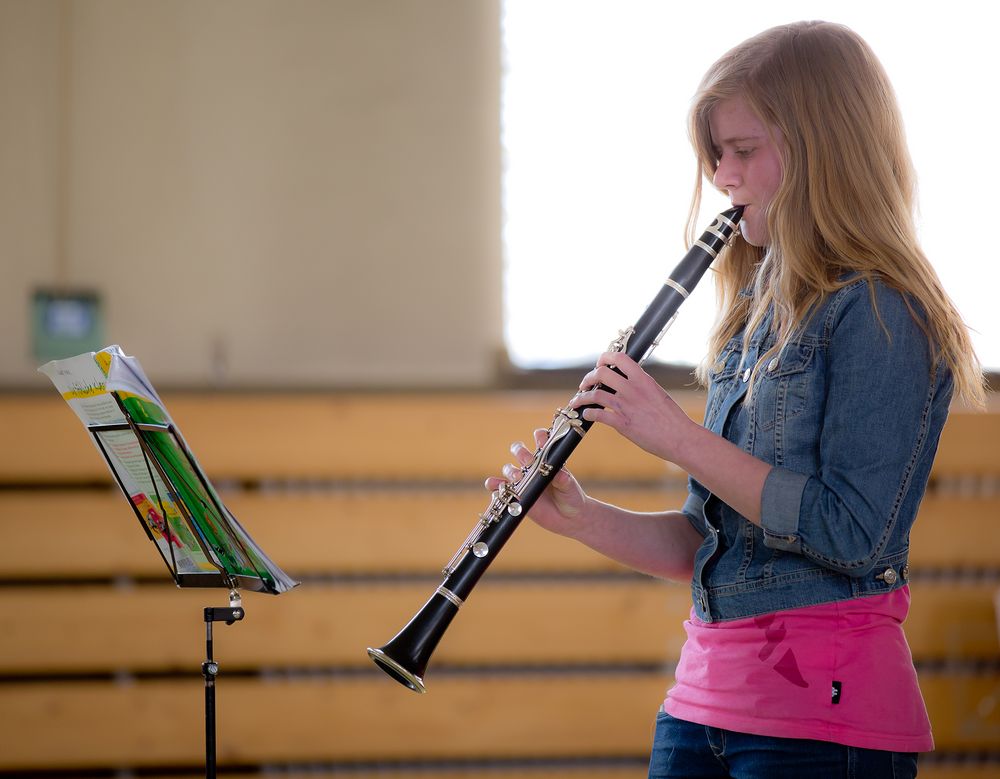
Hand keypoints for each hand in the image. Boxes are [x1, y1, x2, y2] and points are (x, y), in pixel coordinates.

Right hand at [484, 428, 587, 537]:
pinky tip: (494, 486)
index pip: (541, 440)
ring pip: (509, 469)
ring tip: (517, 478)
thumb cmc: (571, 497)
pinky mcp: (515, 495)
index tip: (542, 441)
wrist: (568, 519)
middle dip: (521, 453)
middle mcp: (532, 467)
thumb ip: (565, 480)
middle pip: (519, 451)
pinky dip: (494, 485)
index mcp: (547, 460)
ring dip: (510, 471)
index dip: (540, 437)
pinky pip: (500, 488)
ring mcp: (523, 481)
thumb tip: (559, 474)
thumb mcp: (570, 488)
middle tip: (528, 461)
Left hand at [573, 351, 696, 464]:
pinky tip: (587, 414)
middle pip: (602, 373)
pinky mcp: (623, 424)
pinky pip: (598, 414)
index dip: (605, 358)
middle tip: (584, 384)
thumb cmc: (671, 418)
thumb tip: (628, 381)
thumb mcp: (658, 394)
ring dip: (582, 397)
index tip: (599, 365)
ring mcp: (627, 406)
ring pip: (595, 394)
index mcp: (643, 380)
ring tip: (577, 401)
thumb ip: (641, 386)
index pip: (620, 358)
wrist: (680, 438)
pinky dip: (588, 413)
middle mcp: (633, 390)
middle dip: (588, 377)